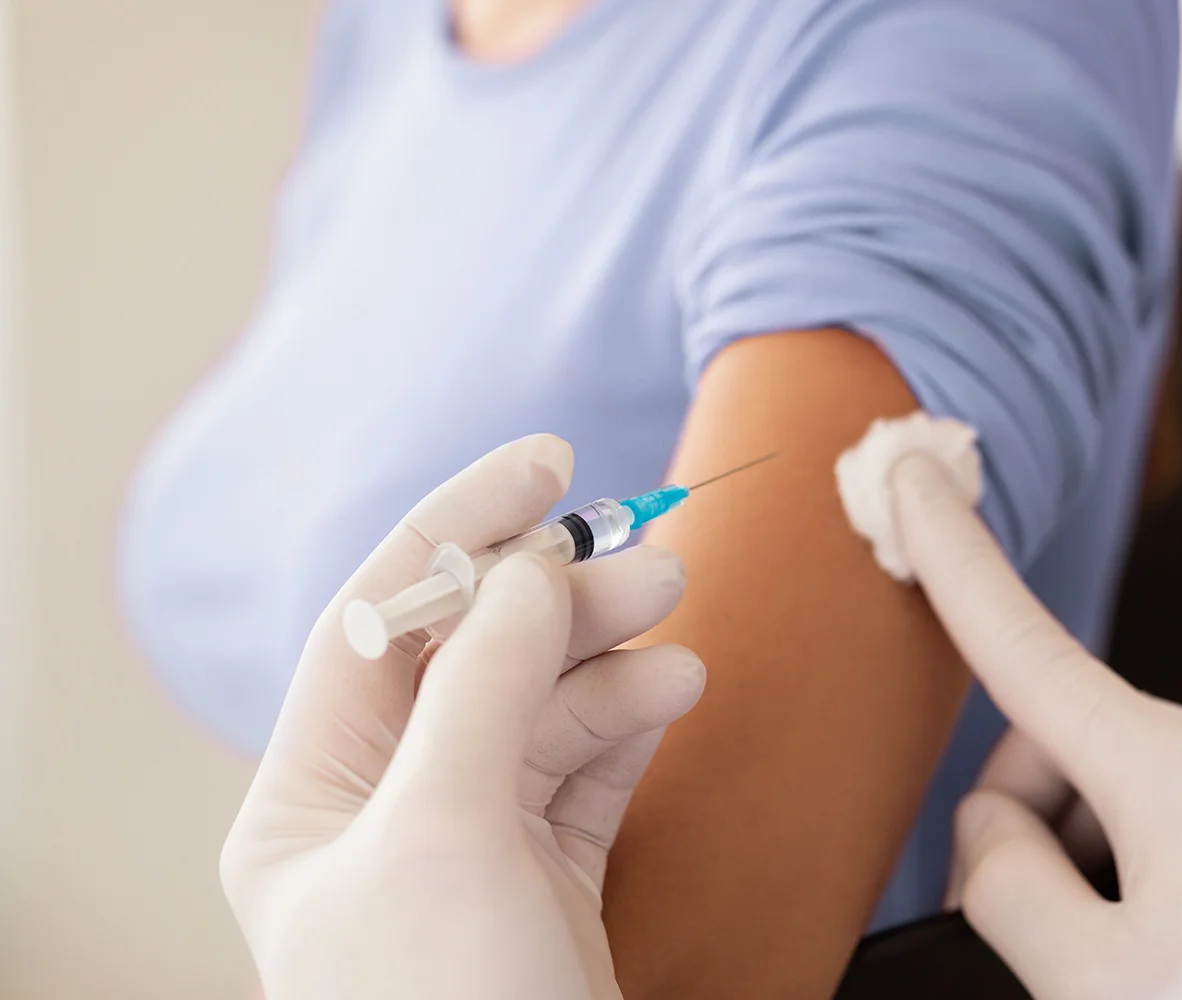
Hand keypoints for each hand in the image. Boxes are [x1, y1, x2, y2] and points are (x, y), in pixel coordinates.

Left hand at [221, 435, 704, 999]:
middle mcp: (383, 813)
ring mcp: (468, 843)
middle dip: (559, 598)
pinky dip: (630, 720)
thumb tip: (529, 566)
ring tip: (676, 623)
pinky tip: (672, 690)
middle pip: (474, 657)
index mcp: (311, 802)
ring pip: (541, 706)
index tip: (544, 462)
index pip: (381, 621)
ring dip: (609, 656)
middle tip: (648, 559)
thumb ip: (484, 683)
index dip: (460, 528)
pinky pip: (586, 766)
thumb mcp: (446, 835)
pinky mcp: (544, 875)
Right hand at [890, 453, 1181, 999]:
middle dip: (1033, 828)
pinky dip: (1166, 877)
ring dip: (1104, 867)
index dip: (953, 557)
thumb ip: (1005, 885)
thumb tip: (996, 831)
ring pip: (1132, 792)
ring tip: (1146, 966)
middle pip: (1071, 746)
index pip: (1028, 648)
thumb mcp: (1094, 985)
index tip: (915, 479)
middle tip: (1052, 944)